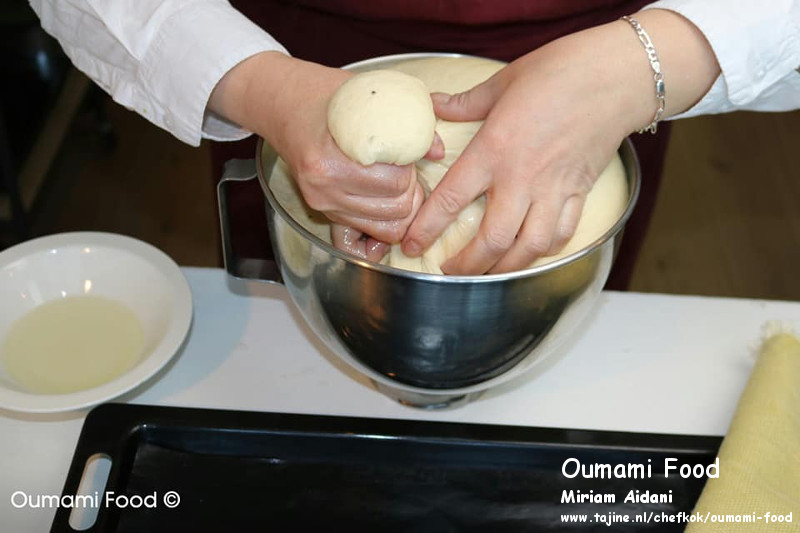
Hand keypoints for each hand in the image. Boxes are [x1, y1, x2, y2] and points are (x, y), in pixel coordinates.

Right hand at [209, 52, 442, 257]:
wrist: (279, 104)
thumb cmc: (322, 94)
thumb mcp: (367, 94)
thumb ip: (406, 119)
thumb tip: (436, 150)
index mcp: (329, 161)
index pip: (394, 182)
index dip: (410, 167)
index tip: (405, 152)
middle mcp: (323, 189)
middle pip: (395, 208)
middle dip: (410, 189)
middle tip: (406, 167)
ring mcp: (322, 203)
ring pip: (386, 226)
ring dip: (400, 205)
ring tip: (396, 180)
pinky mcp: (324, 212)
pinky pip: (369, 228)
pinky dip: (385, 216)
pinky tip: (385, 195)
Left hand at [401, 9, 718, 274]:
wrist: (618, 74)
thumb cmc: (560, 71)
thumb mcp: (503, 82)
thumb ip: (465, 102)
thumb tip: (437, 104)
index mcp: (494, 150)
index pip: (449, 200)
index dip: (426, 230)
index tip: (411, 245)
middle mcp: (522, 178)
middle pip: (492, 241)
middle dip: (467, 266)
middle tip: (450, 272)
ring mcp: (554, 190)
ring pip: (528, 249)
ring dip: (505, 269)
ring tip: (486, 273)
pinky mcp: (579, 193)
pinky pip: (560, 236)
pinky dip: (542, 251)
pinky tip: (529, 253)